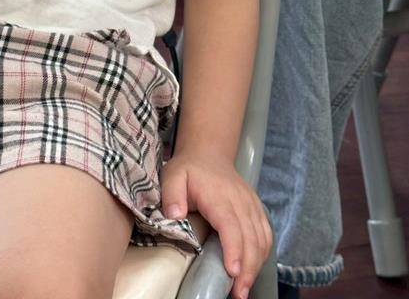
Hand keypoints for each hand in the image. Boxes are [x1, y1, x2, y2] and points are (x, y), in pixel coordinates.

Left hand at [160, 152, 271, 298]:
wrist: (209, 153)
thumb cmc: (189, 169)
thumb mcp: (173, 175)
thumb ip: (172, 195)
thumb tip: (175, 216)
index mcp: (219, 196)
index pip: (231, 225)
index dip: (234, 249)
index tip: (233, 272)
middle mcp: (240, 202)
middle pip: (250, 238)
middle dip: (247, 269)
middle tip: (238, 294)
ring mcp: (252, 206)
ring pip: (261, 239)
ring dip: (256, 266)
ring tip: (244, 289)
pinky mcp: (257, 211)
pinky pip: (266, 235)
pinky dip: (262, 255)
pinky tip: (253, 270)